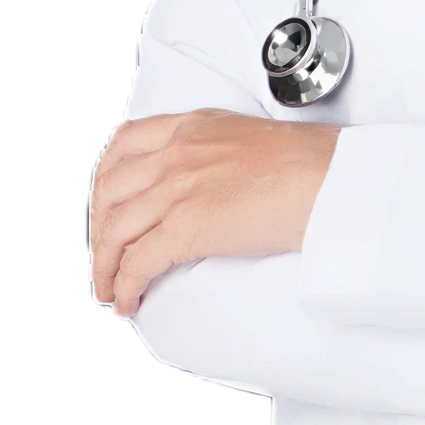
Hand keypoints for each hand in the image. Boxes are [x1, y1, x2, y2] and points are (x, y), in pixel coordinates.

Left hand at [89, 108, 339, 319]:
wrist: (326, 177)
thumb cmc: (307, 160)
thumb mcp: (249, 137)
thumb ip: (214, 151)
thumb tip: (207, 184)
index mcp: (193, 126)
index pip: (125, 143)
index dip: (105, 178)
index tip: (104, 199)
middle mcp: (177, 153)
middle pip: (109, 191)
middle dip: (98, 228)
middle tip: (105, 251)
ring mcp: (177, 188)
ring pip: (113, 232)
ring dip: (106, 266)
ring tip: (111, 286)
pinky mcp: (184, 228)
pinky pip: (136, 264)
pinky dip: (124, 287)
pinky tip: (129, 298)